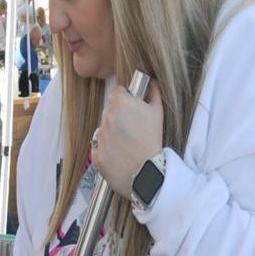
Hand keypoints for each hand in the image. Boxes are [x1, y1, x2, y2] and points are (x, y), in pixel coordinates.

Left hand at [91, 80, 163, 198]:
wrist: (147, 173)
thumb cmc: (154, 140)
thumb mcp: (158, 113)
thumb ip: (153, 93)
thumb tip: (151, 82)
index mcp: (121, 103)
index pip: (116, 93)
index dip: (125, 100)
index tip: (131, 109)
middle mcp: (107, 117)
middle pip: (110, 111)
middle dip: (119, 118)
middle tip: (133, 131)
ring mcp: (100, 136)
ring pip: (104, 130)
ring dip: (113, 135)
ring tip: (128, 146)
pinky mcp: (96, 153)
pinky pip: (100, 147)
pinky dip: (108, 151)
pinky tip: (121, 156)